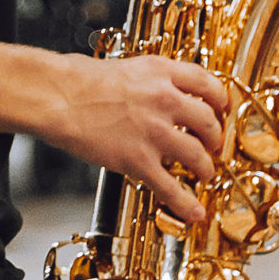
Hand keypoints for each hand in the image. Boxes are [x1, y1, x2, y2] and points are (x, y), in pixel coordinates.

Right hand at [42, 52, 227, 224]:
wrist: (57, 97)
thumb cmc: (78, 80)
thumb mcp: (124, 67)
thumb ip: (148, 79)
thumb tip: (157, 91)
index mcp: (161, 72)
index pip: (207, 83)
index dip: (220, 100)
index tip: (221, 109)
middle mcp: (165, 100)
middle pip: (208, 122)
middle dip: (215, 138)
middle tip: (213, 147)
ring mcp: (154, 131)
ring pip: (197, 155)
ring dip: (205, 169)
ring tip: (205, 175)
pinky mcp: (138, 160)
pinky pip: (170, 186)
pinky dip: (185, 203)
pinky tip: (193, 212)